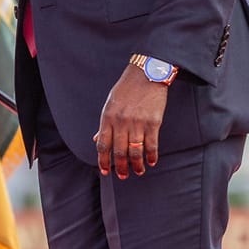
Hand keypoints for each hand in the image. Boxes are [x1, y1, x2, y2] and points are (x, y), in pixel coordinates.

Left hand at [94, 64, 166, 178]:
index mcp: (108, 117)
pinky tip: (151, 161)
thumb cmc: (127, 88)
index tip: (105, 171)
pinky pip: (151, 145)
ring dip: (136, 165)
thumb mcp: (110, 104)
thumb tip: (96, 140)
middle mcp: (121, 122)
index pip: (103, 145)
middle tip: (123, 175)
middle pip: (119, 152)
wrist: (147, 73)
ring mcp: (137, 123)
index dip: (103, 161)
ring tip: (138, 171)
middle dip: (120, 167)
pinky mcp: (153, 122)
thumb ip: (104, 124)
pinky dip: (151, 156)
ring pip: (135, 152)